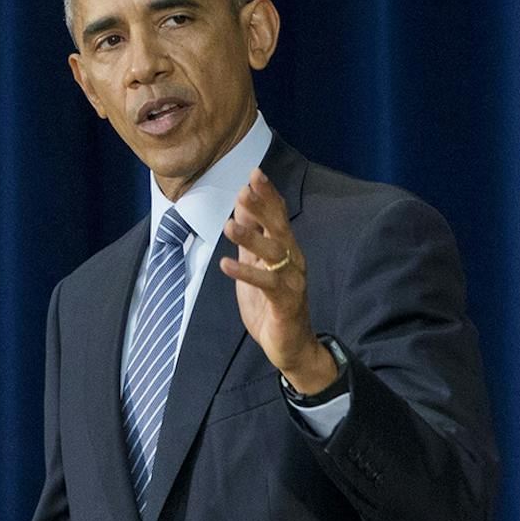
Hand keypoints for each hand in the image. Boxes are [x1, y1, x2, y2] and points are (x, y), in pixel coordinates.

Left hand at [220, 169, 337, 393]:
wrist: (291, 346)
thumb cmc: (272, 305)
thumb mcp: (255, 266)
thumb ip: (250, 239)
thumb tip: (240, 209)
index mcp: (287, 250)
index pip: (278, 216)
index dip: (267, 196)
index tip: (254, 174)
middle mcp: (294, 261)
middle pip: (279, 228)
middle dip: (263, 208)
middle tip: (246, 189)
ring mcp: (292, 281)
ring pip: (273, 254)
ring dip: (250, 239)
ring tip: (228, 226)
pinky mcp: (285, 303)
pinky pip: (266, 284)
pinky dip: (246, 274)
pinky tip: (225, 265)